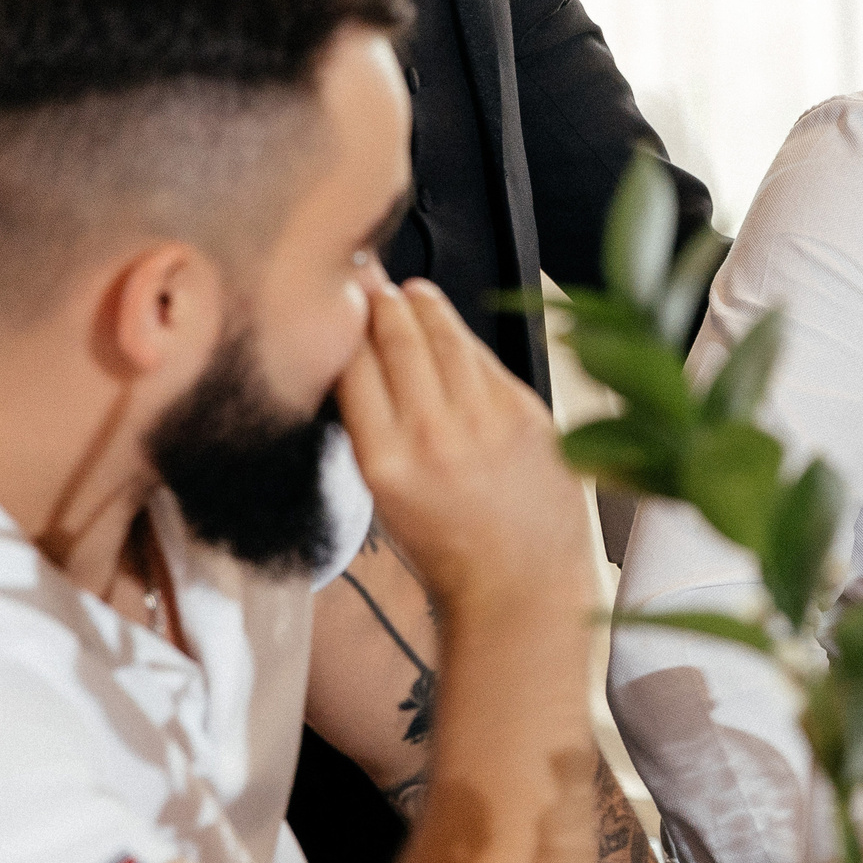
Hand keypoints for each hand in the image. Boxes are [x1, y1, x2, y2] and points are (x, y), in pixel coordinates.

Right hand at [336, 278, 591, 622]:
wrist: (521, 587)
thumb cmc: (450, 552)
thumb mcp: (386, 498)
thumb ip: (374, 430)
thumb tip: (363, 367)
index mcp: (385, 462)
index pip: (352, 366)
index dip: (344, 325)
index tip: (335, 301)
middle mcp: (433, 435)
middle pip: (397, 338)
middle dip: (380, 300)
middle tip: (367, 276)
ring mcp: (485, 419)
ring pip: (445, 337)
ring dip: (422, 305)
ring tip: (408, 290)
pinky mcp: (527, 412)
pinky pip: (485, 358)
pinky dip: (463, 337)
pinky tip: (450, 325)